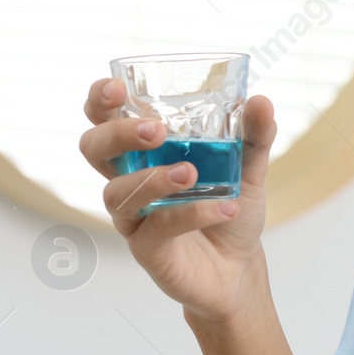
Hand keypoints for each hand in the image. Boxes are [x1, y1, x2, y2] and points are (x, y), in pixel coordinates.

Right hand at [78, 77, 277, 322]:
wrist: (240, 266)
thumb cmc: (230, 207)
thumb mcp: (249, 168)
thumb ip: (254, 135)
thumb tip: (259, 101)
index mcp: (145, 152)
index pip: (106, 120)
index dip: (101, 102)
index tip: (117, 88)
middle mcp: (130, 180)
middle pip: (94, 150)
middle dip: (117, 134)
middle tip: (155, 130)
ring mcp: (133, 217)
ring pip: (118, 193)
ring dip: (153, 178)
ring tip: (192, 173)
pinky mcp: (146, 249)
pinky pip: (156, 228)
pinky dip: (191, 213)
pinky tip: (225, 207)